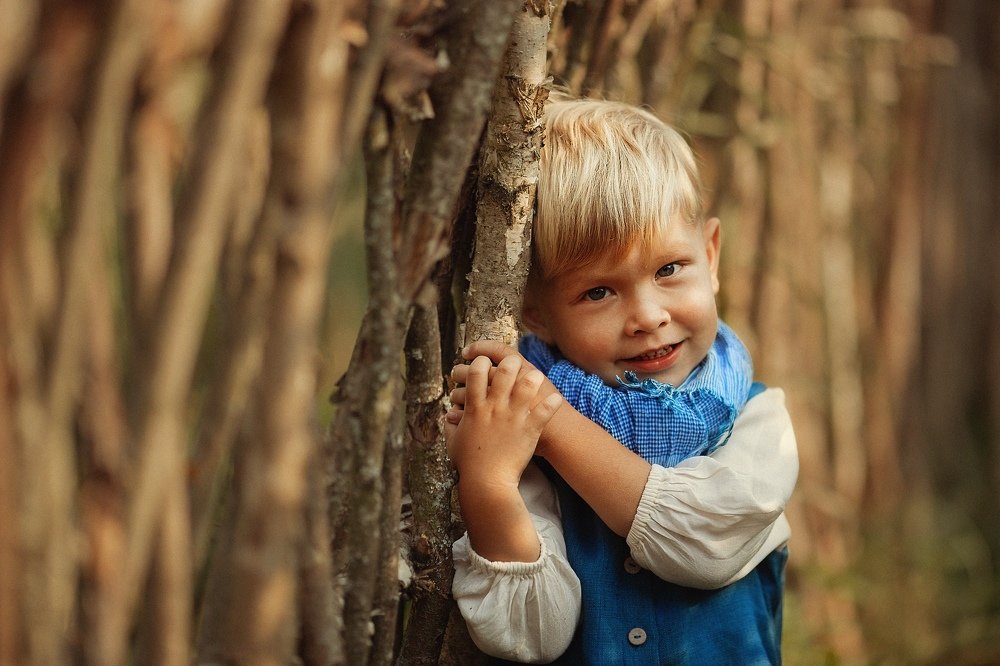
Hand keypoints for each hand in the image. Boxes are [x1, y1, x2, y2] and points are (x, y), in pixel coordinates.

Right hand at [446, 353, 561, 488]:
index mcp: (475, 408)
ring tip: (535, 376)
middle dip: (510, 361)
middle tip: (513, 362)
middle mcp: (494, 407)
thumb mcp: (453, 441)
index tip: (482, 363)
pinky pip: (545, 410)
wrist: (488, 483)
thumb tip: (448, 415)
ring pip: (527, 385)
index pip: (476, 372)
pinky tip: (555, 398)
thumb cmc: (468, 464)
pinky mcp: (529, 429)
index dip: (479, 361)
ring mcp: (513, 417)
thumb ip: (450, 425)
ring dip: (533, 377)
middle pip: (504, 371)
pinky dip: (552, 403)